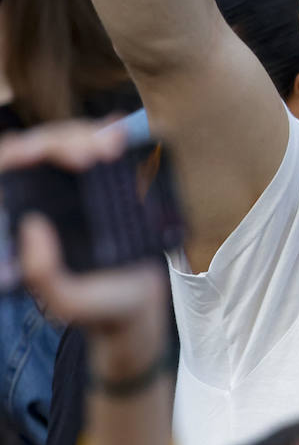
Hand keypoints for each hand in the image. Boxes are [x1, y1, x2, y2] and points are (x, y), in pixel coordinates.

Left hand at [0, 121, 167, 375]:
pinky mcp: (113, 186)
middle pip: (44, 145)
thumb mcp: (67, 301)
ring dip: (92, 134)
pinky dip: (116, 133)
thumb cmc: (100, 308)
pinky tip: (123, 133)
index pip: (10, 166)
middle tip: (98, 153)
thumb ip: (44, 273)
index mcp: (26, 217)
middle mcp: (49, 197)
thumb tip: (32, 225)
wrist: (139, 310)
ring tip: (114, 146)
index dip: (21, 151)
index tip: (46, 155)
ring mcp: (81, 189)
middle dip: (67, 139)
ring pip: (76, 139)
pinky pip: (109, 148)